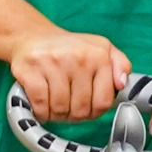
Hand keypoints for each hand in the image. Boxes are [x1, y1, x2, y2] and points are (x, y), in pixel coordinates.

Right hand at [9, 29, 128, 121]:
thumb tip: (122, 84)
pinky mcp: (29, 70)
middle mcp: (78, 57)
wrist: (32, 36)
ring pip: (60, 109)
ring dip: (56, 114)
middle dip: (74, 115)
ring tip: (54, 104)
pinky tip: (41, 105)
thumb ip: (120, 65)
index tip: (87, 108)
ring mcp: (52, 62)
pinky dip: (40, 111)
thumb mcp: (102, 50)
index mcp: (99, 54)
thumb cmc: (70, 50)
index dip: (94, 112)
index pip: (103, 102)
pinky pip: (40, 105)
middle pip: (81, 109)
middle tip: (68, 107)